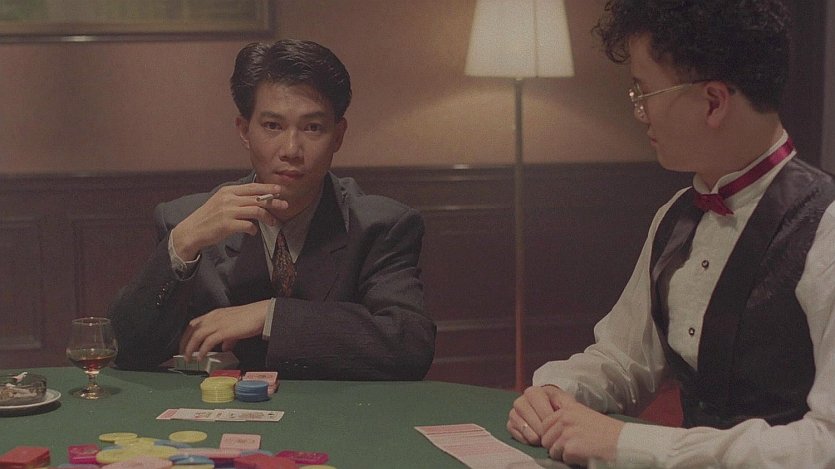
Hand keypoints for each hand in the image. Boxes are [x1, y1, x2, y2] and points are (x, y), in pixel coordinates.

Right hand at [172, 183, 288, 260]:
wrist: (192, 230)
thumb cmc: (209, 217)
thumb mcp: (221, 201)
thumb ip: (237, 198)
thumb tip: (258, 199)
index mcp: (228, 191)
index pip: (252, 187)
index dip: (267, 188)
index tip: (279, 190)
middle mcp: (229, 199)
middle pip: (257, 198)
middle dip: (273, 202)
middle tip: (285, 205)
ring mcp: (228, 211)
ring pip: (256, 211)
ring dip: (267, 217)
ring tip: (273, 222)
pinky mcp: (227, 225)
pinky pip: (248, 225)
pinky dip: (254, 229)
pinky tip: (253, 232)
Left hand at [179, 300, 270, 361]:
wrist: (261, 314)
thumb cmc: (251, 318)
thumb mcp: (235, 326)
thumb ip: (228, 337)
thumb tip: (225, 347)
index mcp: (215, 314)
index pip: (194, 323)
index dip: (187, 335)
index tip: (185, 345)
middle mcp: (213, 317)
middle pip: (192, 329)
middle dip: (185, 343)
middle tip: (183, 354)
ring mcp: (218, 323)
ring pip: (197, 336)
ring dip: (190, 348)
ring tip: (189, 358)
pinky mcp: (224, 331)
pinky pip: (208, 342)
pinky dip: (202, 350)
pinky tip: (201, 357)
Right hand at [507, 385, 562, 445]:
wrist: (553, 417)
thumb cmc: (560, 410)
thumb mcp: (566, 403)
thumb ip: (566, 404)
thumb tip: (563, 413)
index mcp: (534, 392)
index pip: (537, 400)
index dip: (547, 414)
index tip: (556, 425)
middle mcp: (522, 399)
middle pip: (525, 410)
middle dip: (539, 426)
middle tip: (549, 436)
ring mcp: (514, 412)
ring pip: (518, 420)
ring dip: (531, 433)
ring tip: (542, 440)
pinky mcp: (510, 424)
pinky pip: (513, 431)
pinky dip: (524, 438)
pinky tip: (535, 441)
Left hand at [540, 393, 624, 465]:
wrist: (624, 442)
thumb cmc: (608, 432)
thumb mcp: (585, 416)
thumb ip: (566, 419)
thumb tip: (548, 431)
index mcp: (567, 408)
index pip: (544, 424)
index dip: (552, 434)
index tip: (564, 438)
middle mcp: (565, 418)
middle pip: (545, 438)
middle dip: (556, 445)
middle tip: (575, 446)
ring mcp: (567, 433)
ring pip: (552, 450)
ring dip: (564, 454)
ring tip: (581, 449)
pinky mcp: (570, 448)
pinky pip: (562, 459)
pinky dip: (573, 460)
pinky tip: (585, 454)